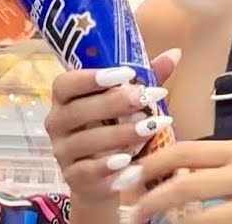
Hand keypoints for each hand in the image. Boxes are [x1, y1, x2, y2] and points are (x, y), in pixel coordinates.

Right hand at [43, 49, 178, 201]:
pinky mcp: (72, 177)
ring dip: (120, 133)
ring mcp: (62, 151)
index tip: (127, 74)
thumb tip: (175, 53)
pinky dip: (107, 166)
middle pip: (78, 110)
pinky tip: (129, 160)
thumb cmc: (113, 129)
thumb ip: (146, 78)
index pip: (65, 83)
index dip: (92, 77)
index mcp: (65, 98)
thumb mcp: (129, 103)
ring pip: (86, 140)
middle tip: (146, 97)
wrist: (102, 177)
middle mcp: (57, 122)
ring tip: (151, 127)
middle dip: (115, 103)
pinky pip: (87, 171)